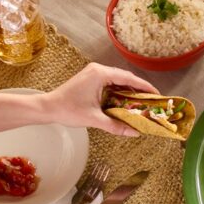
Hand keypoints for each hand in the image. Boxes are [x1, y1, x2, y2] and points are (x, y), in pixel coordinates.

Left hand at [43, 62, 157, 135]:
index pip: (128, 78)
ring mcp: (93, 73)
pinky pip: (111, 83)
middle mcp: (98, 70)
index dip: (144, 87)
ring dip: (130, 90)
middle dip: (139, 89)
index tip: (157, 94)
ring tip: (142, 102)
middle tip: (152, 100)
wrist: (47, 108)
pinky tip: (126, 101)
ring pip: (118, 80)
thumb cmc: (67, 110)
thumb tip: (135, 133)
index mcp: (100, 74)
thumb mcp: (95, 119)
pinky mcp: (91, 79)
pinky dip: (120, 91)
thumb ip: (116, 126)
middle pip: (125, 78)